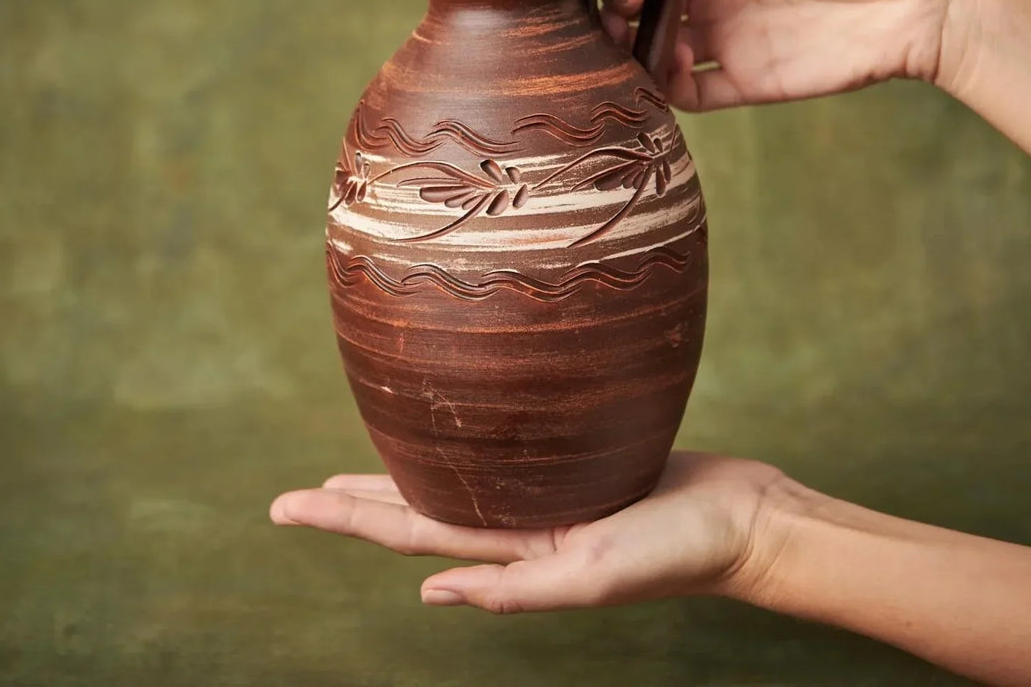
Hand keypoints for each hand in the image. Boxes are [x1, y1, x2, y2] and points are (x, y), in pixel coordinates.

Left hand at [270, 451, 807, 613]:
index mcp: (513, 550)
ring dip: (399, 478)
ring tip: (351, 473)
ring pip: (453, 479)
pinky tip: (454, 436)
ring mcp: (547, 495)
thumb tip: (427, 594)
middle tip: (291, 499)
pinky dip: (468, 447)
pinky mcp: (578, 461)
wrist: (746, 521)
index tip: (284, 508)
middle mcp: (519, 523)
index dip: (343, 519)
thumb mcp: (594, 578)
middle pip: (417, 509)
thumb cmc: (678, 554)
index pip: (407, 531)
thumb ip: (516, 591)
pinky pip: (506, 454)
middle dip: (353, 504)